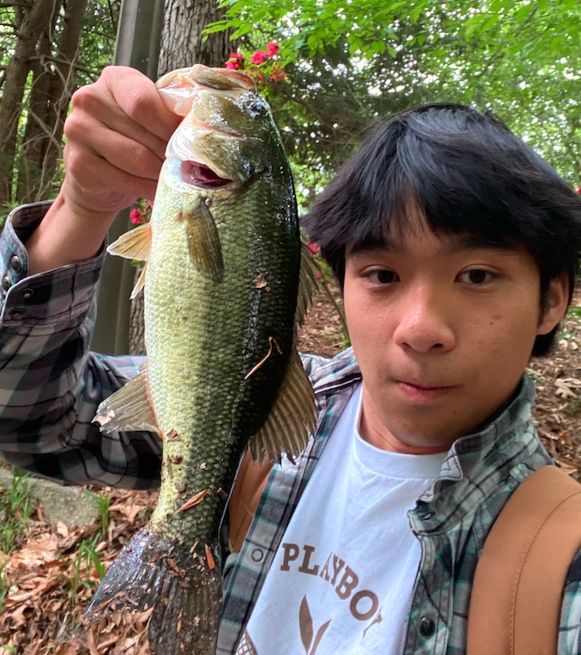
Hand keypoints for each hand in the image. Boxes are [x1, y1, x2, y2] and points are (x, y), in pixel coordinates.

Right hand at [26, 66, 180, 273]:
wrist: (97, 178)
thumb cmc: (134, 141)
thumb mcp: (152, 120)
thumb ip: (172, 114)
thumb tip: (206, 125)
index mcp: (115, 79)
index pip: (145, 101)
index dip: (171, 126)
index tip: (188, 142)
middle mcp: (90, 99)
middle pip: (144, 133)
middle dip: (171, 154)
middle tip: (187, 168)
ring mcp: (78, 130)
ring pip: (138, 159)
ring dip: (162, 174)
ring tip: (174, 179)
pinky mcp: (79, 163)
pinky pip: (126, 180)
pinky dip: (148, 189)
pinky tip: (156, 191)